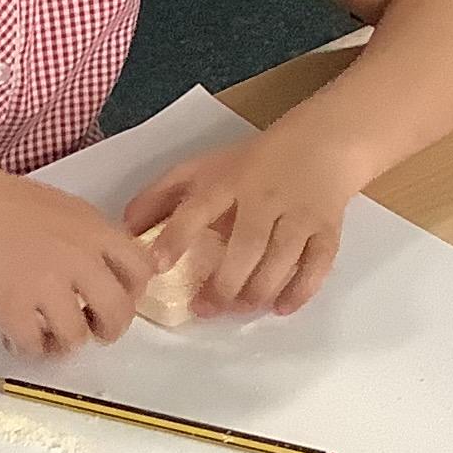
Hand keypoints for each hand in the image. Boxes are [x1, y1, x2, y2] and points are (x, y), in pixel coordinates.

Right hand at [0, 160, 158, 357]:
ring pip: (76, 336)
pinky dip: (26, 348)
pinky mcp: (14, 306)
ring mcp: (47, 283)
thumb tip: (95, 265)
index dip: (132, 292)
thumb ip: (79, 234)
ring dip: (62, 343)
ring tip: (43, 337)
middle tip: (89, 332)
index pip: (140, 268)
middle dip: (107, 330)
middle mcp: (77, 256)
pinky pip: (34, 344)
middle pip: (119, 311)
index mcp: (90, 226)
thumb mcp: (49, 205)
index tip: (115, 300)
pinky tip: (14, 337)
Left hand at [119, 121, 373, 318]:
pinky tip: (281, 308)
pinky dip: (301, 289)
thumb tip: (124, 228)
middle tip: (205, 309)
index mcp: (228, 180)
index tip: (156, 267)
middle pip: (246, 244)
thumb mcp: (203, 168)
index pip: (198, 209)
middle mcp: (264, 196)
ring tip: (239, 310)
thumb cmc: (252, 163)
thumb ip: (162, 196)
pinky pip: (319, 262)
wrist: (324, 142)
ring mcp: (300, 212)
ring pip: (282, 257)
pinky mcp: (327, 227)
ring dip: (259, 290)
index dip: (175, 238)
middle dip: (225, 283)